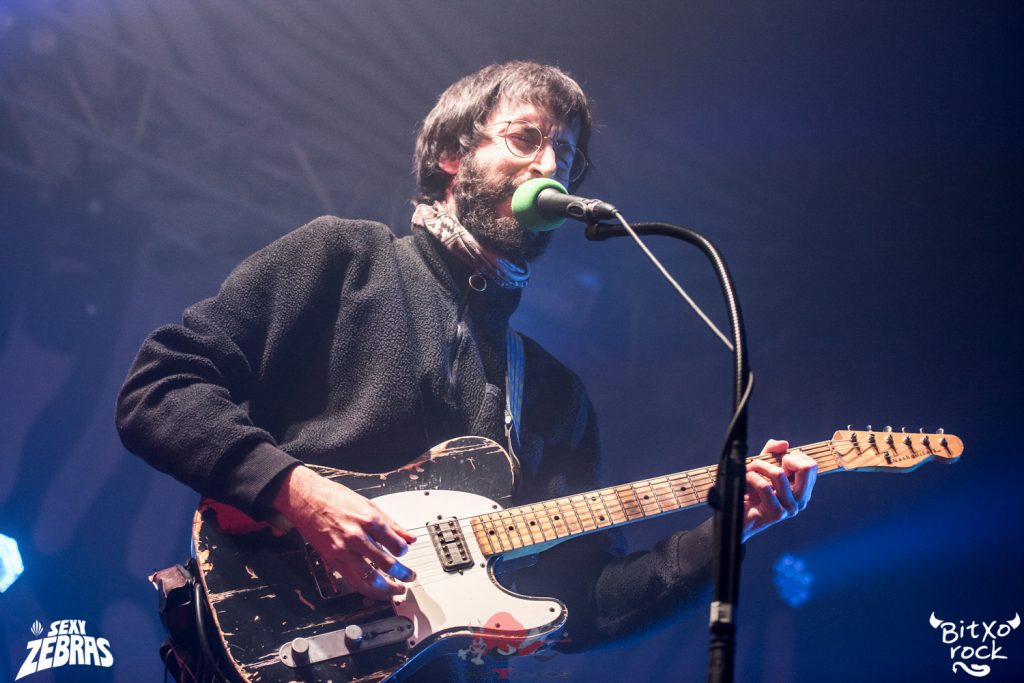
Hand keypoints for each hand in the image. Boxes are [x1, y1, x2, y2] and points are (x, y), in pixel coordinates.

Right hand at [273, 466, 417, 599]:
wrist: (307, 499)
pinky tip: (375, 590)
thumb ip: (392, 525)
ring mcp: (343, 551)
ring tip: (396, 590)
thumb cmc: (336, 499)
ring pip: (369, 579)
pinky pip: (352, 581)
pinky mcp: (332, 560)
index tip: (404, 553)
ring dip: (386, 589)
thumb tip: (409, 538)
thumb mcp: (369, 505)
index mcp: (370, 520)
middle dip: (402, 574)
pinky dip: (367, 588)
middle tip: (409, 577)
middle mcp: (357, 537)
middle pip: (386, 564)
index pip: (396, 545)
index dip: (403, 551)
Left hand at [742, 439, 816, 541]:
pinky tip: (746, 479)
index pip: (811, 465)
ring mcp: (791, 507)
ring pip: (779, 474)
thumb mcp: (762, 466)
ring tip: (750, 469)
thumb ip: (772, 452)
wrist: (736, 515)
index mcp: (803, 488)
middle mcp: (801, 499)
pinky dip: (752, 477)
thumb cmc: (751, 490)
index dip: (793, 456)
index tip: (778, 461)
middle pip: (807, 467)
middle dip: (785, 458)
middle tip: (769, 463)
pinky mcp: (777, 513)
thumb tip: (784, 443)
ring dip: (759, 465)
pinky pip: (765, 487)